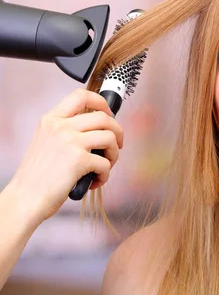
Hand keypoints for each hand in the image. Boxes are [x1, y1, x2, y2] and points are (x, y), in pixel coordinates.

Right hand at [8, 88, 123, 222]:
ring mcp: (70, 141)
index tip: (109, 114)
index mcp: (51, 119)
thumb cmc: (38, 176)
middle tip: (116, 146)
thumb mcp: (46, 141)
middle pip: (104, 117)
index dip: (101, 102)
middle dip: (117, 132)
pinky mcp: (79, 159)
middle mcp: (60, 126)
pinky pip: (106, 163)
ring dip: (114, 154)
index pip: (81, 96)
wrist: (25, 198)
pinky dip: (105, 175)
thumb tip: (98, 128)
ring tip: (105, 166)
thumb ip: (66, 130)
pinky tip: (95, 181)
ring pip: (110, 137)